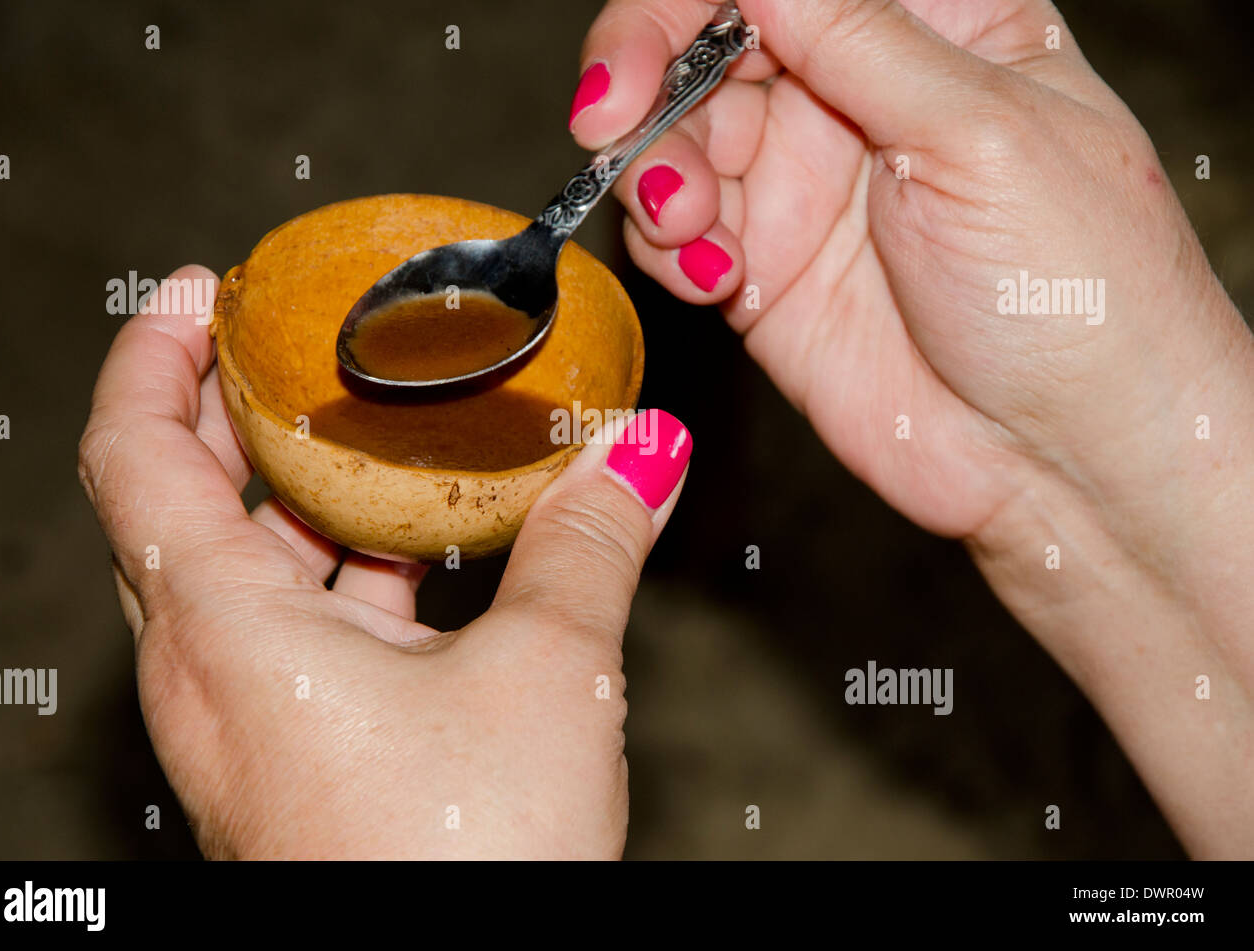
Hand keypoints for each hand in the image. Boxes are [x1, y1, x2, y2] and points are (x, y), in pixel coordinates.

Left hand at [78, 266, 690, 858]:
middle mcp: (210, 674)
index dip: (153, 353)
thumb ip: (592, 543)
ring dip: (288, 491)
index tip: (200, 289)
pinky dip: (336, 569)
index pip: (132, 452)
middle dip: (224, 404)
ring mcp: (245, 720)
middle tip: (287, 339)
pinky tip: (418, 555)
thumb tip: (643, 452)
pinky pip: (287, 629)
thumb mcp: (550, 676)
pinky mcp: (291, 754)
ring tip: (364, 432)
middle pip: (171, 500)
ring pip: (234, 569)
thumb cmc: (466, 863)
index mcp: (228, 632)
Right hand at [572, 0, 1249, 537]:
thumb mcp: (981, 133)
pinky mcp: (764, 275)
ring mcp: (805, 188)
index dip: (690, 3)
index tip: (642, 57)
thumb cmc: (1081, 294)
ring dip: (656, 172)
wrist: (1066, 461)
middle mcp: (855, 96)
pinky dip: (668, 246)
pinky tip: (715, 274)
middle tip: (608, 123)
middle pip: (706, 45)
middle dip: (643, 77)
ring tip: (692, 225)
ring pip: (675, 139)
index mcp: (932, 27)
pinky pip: (674, 234)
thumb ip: (861, 41)